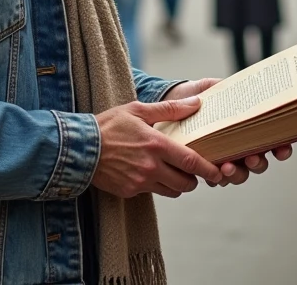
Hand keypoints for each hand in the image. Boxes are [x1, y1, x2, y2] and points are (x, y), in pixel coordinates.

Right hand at [92, 98, 222, 198]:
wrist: (77, 148)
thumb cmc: (108, 125)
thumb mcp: (138, 109)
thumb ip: (170, 109)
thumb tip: (196, 103)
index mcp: (156, 145)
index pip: (191, 162)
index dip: (209, 169)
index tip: (218, 172)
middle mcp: (151, 167)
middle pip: (185, 183)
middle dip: (194, 179)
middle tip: (193, 170)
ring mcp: (140, 181)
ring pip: (171, 191)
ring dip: (177, 184)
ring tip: (172, 171)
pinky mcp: (129, 191)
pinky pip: (152, 192)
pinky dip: (156, 185)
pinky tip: (149, 172)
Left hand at [163, 79, 292, 185]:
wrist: (171, 103)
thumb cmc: (197, 95)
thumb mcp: (213, 88)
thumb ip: (224, 88)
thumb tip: (236, 87)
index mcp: (248, 126)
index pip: (273, 140)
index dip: (282, 148)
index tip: (282, 149)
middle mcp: (241, 145)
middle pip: (259, 163)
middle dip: (258, 163)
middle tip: (251, 158)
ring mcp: (225, 157)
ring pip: (240, 174)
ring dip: (237, 174)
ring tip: (226, 168)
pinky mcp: (207, 165)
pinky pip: (217, 179)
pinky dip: (217, 179)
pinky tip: (212, 175)